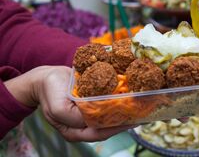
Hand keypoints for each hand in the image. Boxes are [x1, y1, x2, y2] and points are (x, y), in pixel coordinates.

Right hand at [5, 66, 132, 141]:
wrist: (45, 77)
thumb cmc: (50, 91)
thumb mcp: (58, 107)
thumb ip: (75, 117)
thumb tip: (96, 118)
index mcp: (75, 131)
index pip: (100, 133)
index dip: (117, 128)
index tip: (133, 121)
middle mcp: (84, 125)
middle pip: (108, 126)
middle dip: (125, 120)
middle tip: (142, 113)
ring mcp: (88, 115)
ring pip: (109, 117)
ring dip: (124, 111)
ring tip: (139, 106)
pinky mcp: (91, 104)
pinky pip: (106, 105)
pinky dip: (117, 102)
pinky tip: (128, 97)